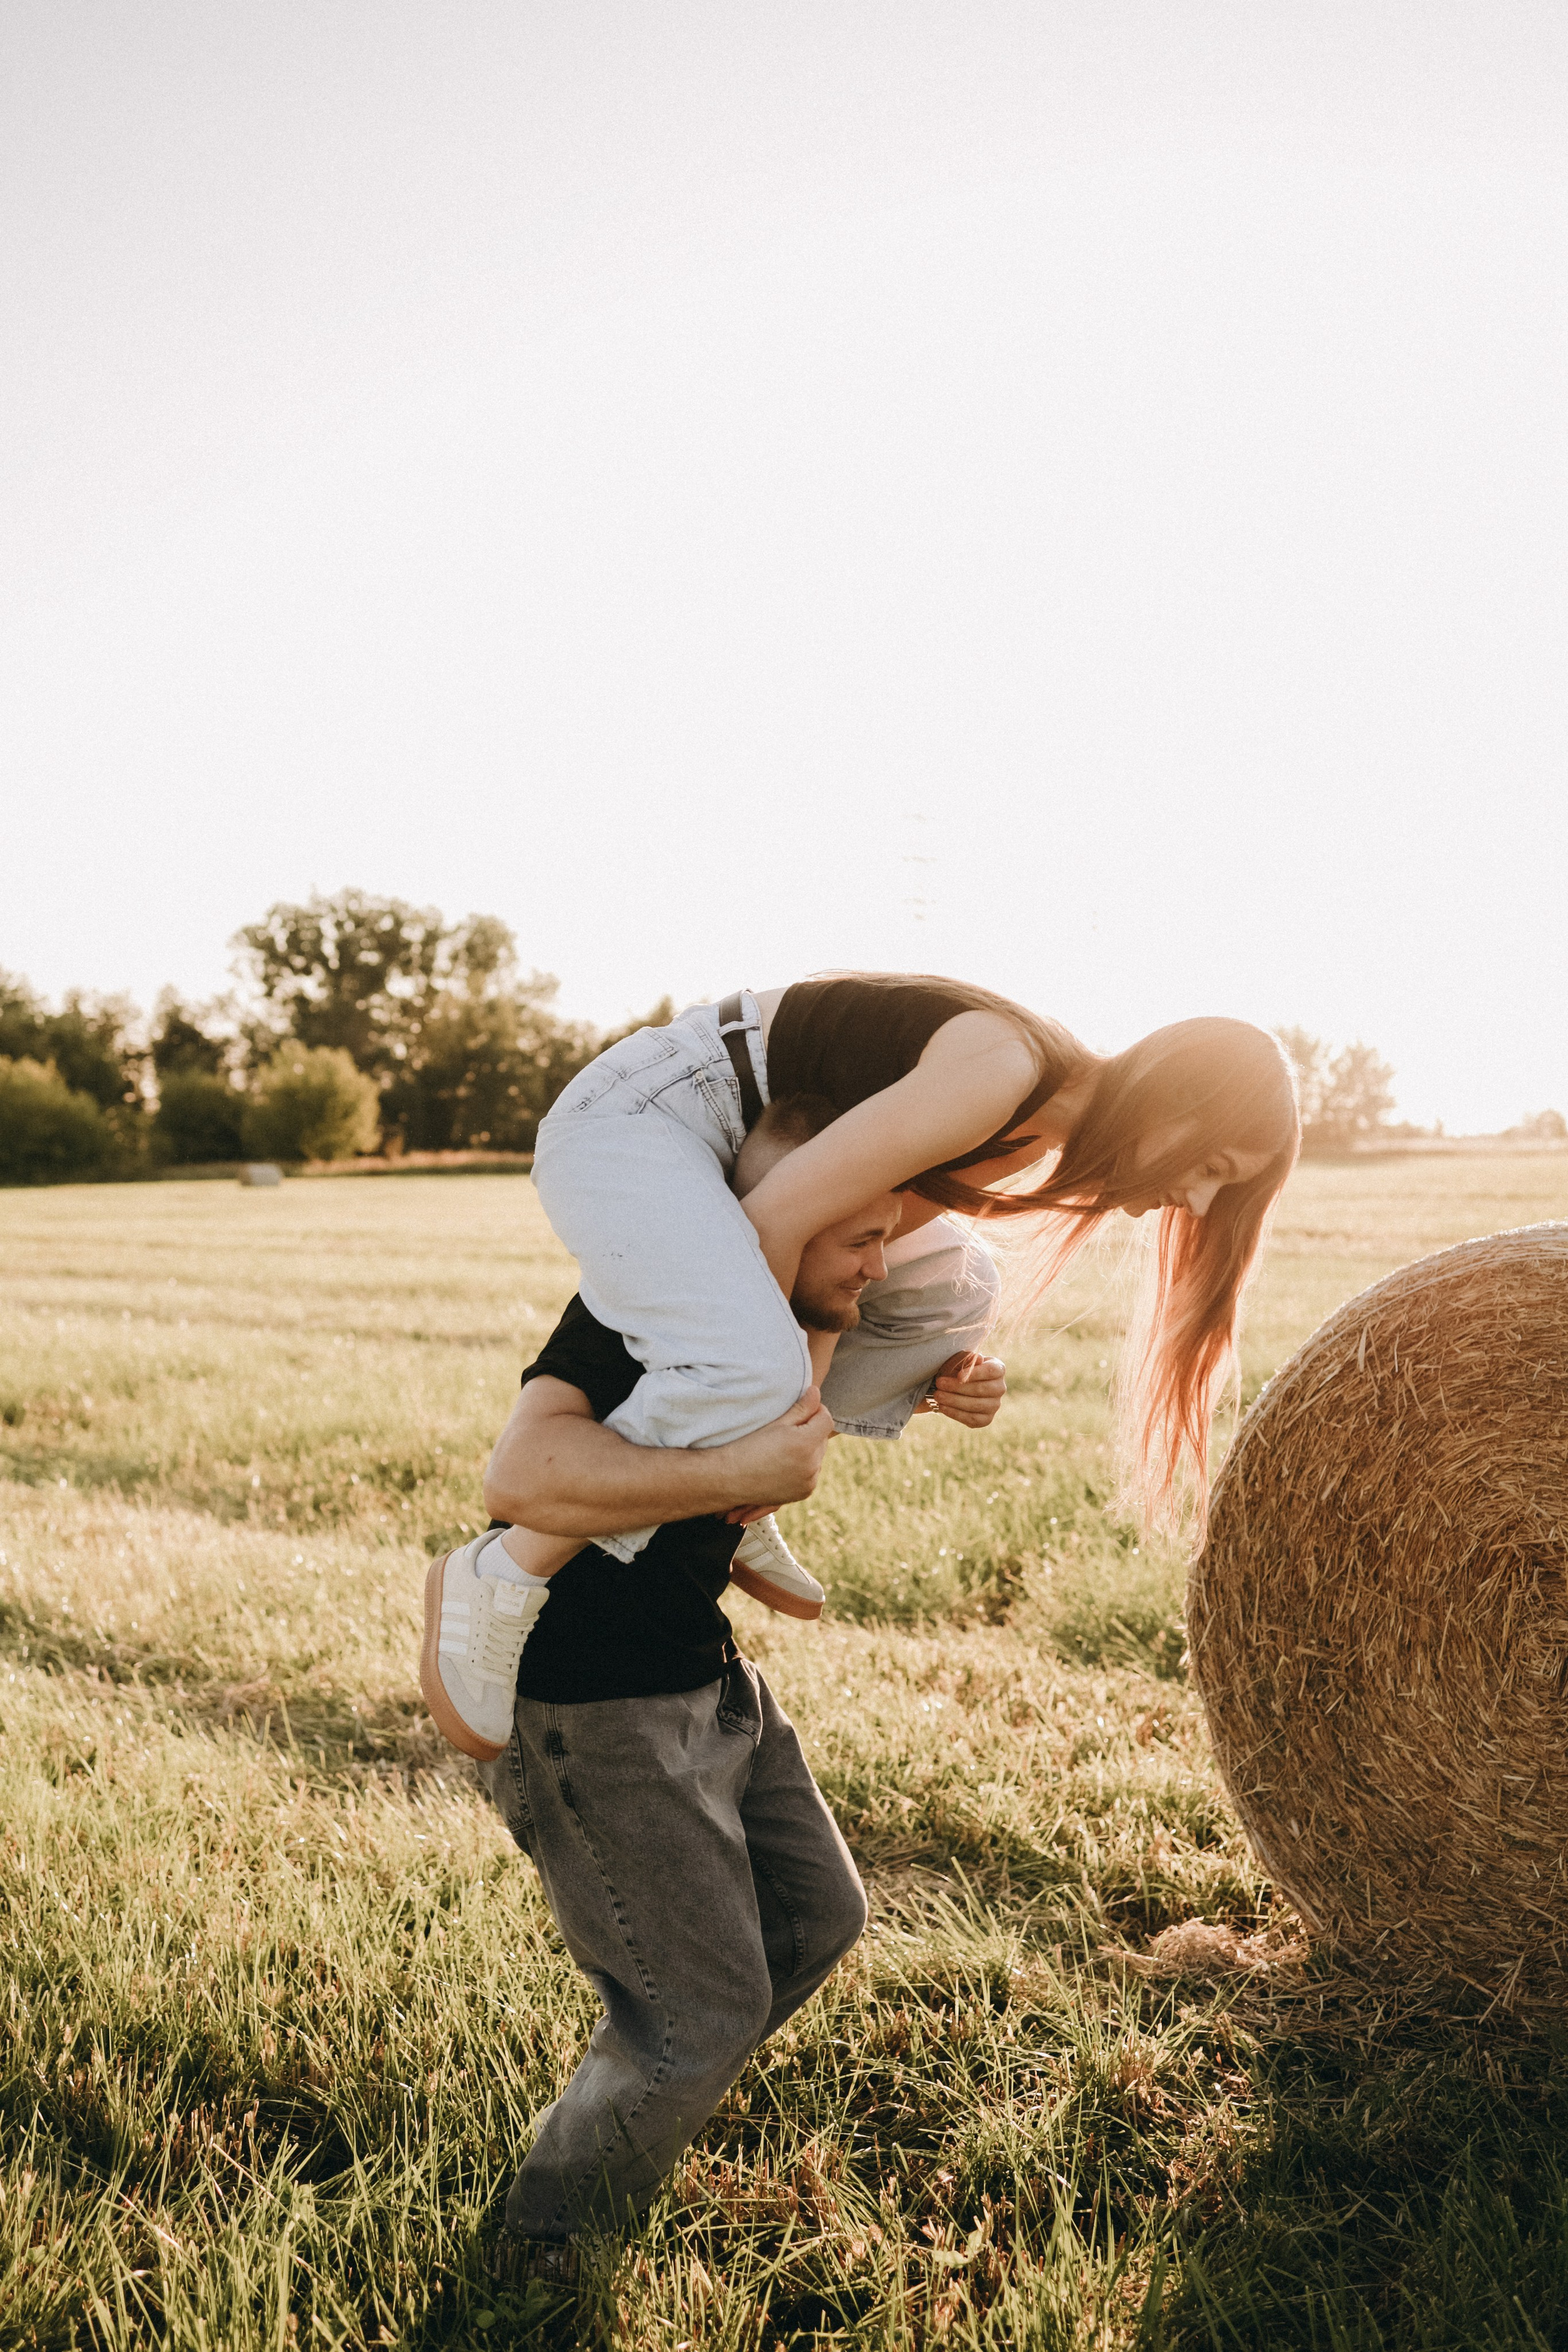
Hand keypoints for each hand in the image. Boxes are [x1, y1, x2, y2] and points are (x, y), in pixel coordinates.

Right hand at [720, 1385, 834, 1523]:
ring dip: (809, 1449)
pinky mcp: (804, 1492)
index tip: (802, 1410)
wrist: (728, 1478)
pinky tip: (784, 1462)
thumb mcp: (775, 1423)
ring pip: (818, 1456)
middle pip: (823, 1438)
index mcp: (804, 1444)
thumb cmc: (747, 1446)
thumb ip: (801, 1408)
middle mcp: (811, 1466)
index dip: (816, 1411)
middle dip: (811, 1431)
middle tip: (787, 1430)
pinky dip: (804, 1466)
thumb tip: (816, 1392)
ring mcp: (809, 1482)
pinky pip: (812, 1472)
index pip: (827, 1420)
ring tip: (783, 1448)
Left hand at [920, 1351, 1006, 1427]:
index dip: (975, 1374)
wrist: (952, 1386)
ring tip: (938, 1395)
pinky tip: (943, 1407)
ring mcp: (994, 1405)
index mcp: (998, 1369)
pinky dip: (955, 1413)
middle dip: (958, 1387)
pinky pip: (972, 1419)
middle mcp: (1000, 1388)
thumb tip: (979, 1359)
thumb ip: (967, 1358)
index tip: (958, 1375)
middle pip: (982, 1389)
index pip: (991, 1371)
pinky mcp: (986, 1419)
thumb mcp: (959, 1360)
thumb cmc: (957, 1369)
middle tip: (939, 1384)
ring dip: (954, 1400)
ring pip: (976, 1405)